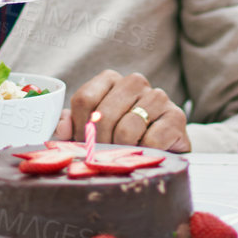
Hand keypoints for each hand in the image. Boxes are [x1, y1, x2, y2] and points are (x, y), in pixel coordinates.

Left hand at [51, 70, 190, 152]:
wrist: (165, 147)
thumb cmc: (123, 138)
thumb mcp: (95, 130)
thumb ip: (74, 126)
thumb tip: (61, 126)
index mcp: (110, 79)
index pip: (84, 99)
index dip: (80, 128)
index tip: (83, 145)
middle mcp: (134, 82)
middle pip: (104, 114)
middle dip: (99, 143)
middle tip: (102, 158)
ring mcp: (157, 97)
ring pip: (127, 129)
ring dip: (121, 150)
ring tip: (124, 157)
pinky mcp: (176, 116)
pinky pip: (151, 140)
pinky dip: (144, 154)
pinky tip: (145, 154)